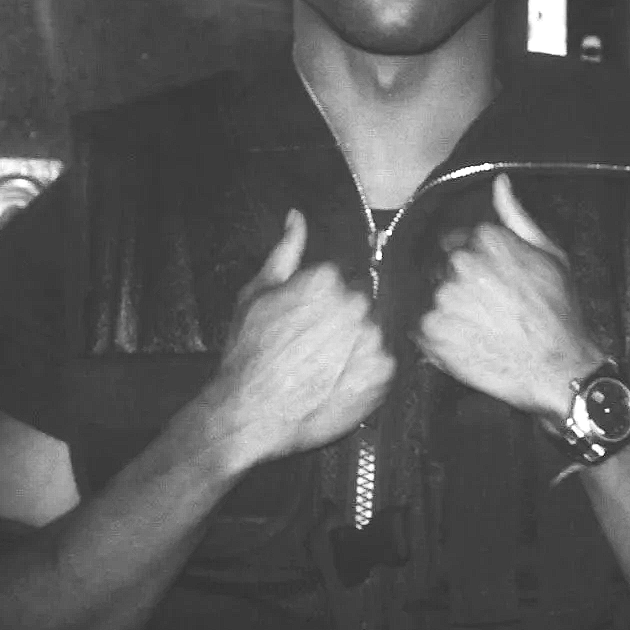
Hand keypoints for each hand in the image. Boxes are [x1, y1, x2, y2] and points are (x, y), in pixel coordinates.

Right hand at [216, 209, 394, 463]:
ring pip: (370, 333)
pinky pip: (380, 364)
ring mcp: (371, 340)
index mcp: (327, 279)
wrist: (249, 412)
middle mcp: (355, 305)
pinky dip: (362, 371)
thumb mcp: (257, 293)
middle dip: (341, 321)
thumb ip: (285, 250)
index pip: (340, 279)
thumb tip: (297, 217)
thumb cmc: (248, 353)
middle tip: (312, 345)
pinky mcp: (381, 374)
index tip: (303, 320)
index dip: (320, 301)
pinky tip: (334, 380)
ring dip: (353, 346)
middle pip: (359, 304)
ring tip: (321, 366)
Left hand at [417, 174, 603, 421]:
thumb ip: (516, 216)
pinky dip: (438, 334)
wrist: (558, 368)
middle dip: (456, 285)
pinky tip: (466, 341)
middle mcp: (459, 262)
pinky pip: (421, 326)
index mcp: (485, 238)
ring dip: (445, 309)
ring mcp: (442, 297)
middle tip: (484, 308)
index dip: (469, 264)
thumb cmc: (558, 312)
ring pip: (429, 295)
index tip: (485, 283)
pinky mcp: (430, 330)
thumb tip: (500, 182)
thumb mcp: (549, 255)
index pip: (454, 240)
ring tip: (477, 327)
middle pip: (439, 267)